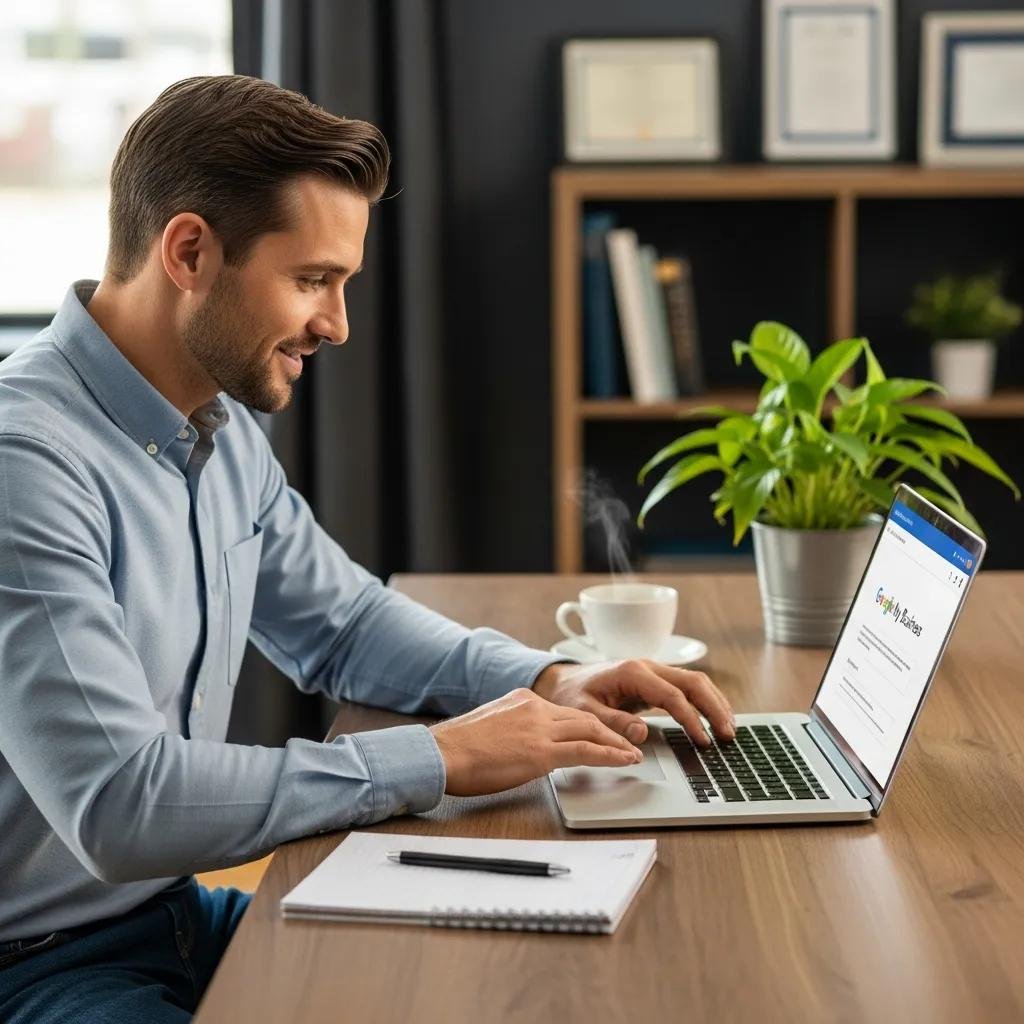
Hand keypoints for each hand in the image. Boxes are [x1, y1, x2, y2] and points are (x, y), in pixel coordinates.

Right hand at [429, 688, 643, 796]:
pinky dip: (609, 755)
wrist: (441, 753)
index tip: (599, 732)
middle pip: (584, 716)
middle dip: (610, 731)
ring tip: (633, 754)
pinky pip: (585, 751)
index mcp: (522, 699)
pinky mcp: (540, 751)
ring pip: (590, 730)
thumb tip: (523, 745)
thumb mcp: (490, 727)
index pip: (564, 710)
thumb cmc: (457, 748)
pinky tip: (624, 761)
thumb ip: (513, 729)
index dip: (588, 723)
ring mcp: (539, 728)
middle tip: (628, 742)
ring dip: (616, 743)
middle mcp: (534, 707)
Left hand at [532, 659, 734, 747]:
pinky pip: (686, 688)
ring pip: (694, 681)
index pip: (672, 695)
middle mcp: (647, 667)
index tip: (702, 741)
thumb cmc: (572, 696)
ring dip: (714, 703)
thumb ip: (612, 723)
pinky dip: (704, 701)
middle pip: (692, 682)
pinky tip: (715, 717)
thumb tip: (641, 735)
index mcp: (632, 672)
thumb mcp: (584, 712)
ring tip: (729, 729)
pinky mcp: (655, 681)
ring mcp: (653, 671)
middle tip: (728, 734)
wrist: (563, 681)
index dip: (690, 719)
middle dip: (714, 707)